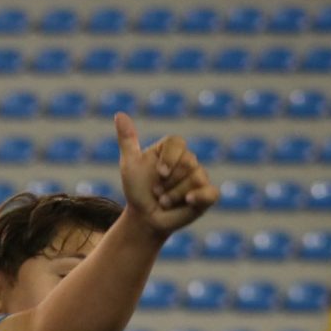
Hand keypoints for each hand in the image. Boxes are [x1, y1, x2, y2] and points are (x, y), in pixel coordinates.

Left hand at [114, 112, 218, 236]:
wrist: (144, 217)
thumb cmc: (137, 189)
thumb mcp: (129, 164)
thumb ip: (127, 140)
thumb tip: (119, 114)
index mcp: (171, 150)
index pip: (178, 143)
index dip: (170, 158)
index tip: (159, 172)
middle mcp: (188, 161)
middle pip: (188, 162)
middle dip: (168, 182)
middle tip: (157, 191)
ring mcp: (199, 178)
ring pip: (196, 179)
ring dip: (174, 194)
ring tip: (164, 201)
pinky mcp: (206, 196)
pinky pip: (211, 193)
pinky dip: (199, 197)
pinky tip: (188, 202)